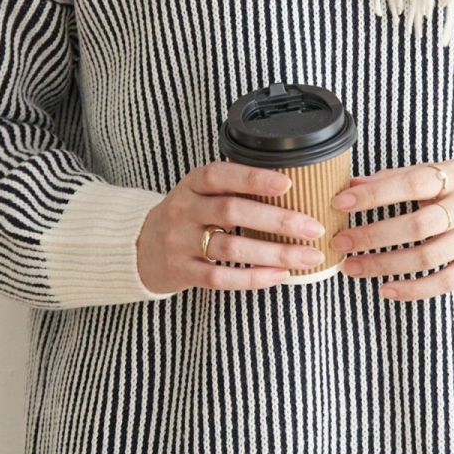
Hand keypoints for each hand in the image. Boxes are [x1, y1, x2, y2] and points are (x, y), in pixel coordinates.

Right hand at [136, 160, 329, 293]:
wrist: (141, 247)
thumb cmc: (186, 216)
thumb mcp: (200, 191)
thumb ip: (233, 187)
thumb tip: (293, 186)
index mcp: (192, 183)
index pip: (221, 175)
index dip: (253, 178)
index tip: (288, 184)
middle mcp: (184, 209)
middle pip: (232, 211)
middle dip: (277, 220)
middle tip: (313, 228)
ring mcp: (180, 242)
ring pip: (230, 247)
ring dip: (273, 253)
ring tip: (307, 257)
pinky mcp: (182, 271)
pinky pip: (219, 277)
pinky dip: (252, 278)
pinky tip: (278, 276)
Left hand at [328, 159, 453, 299]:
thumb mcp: (444, 171)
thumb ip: (400, 177)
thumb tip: (355, 183)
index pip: (412, 182)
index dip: (376, 193)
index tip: (342, 202)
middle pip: (418, 225)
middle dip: (373, 235)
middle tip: (340, 241)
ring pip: (427, 257)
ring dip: (384, 264)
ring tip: (352, 266)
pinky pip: (444, 281)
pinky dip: (413, 289)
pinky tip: (385, 289)